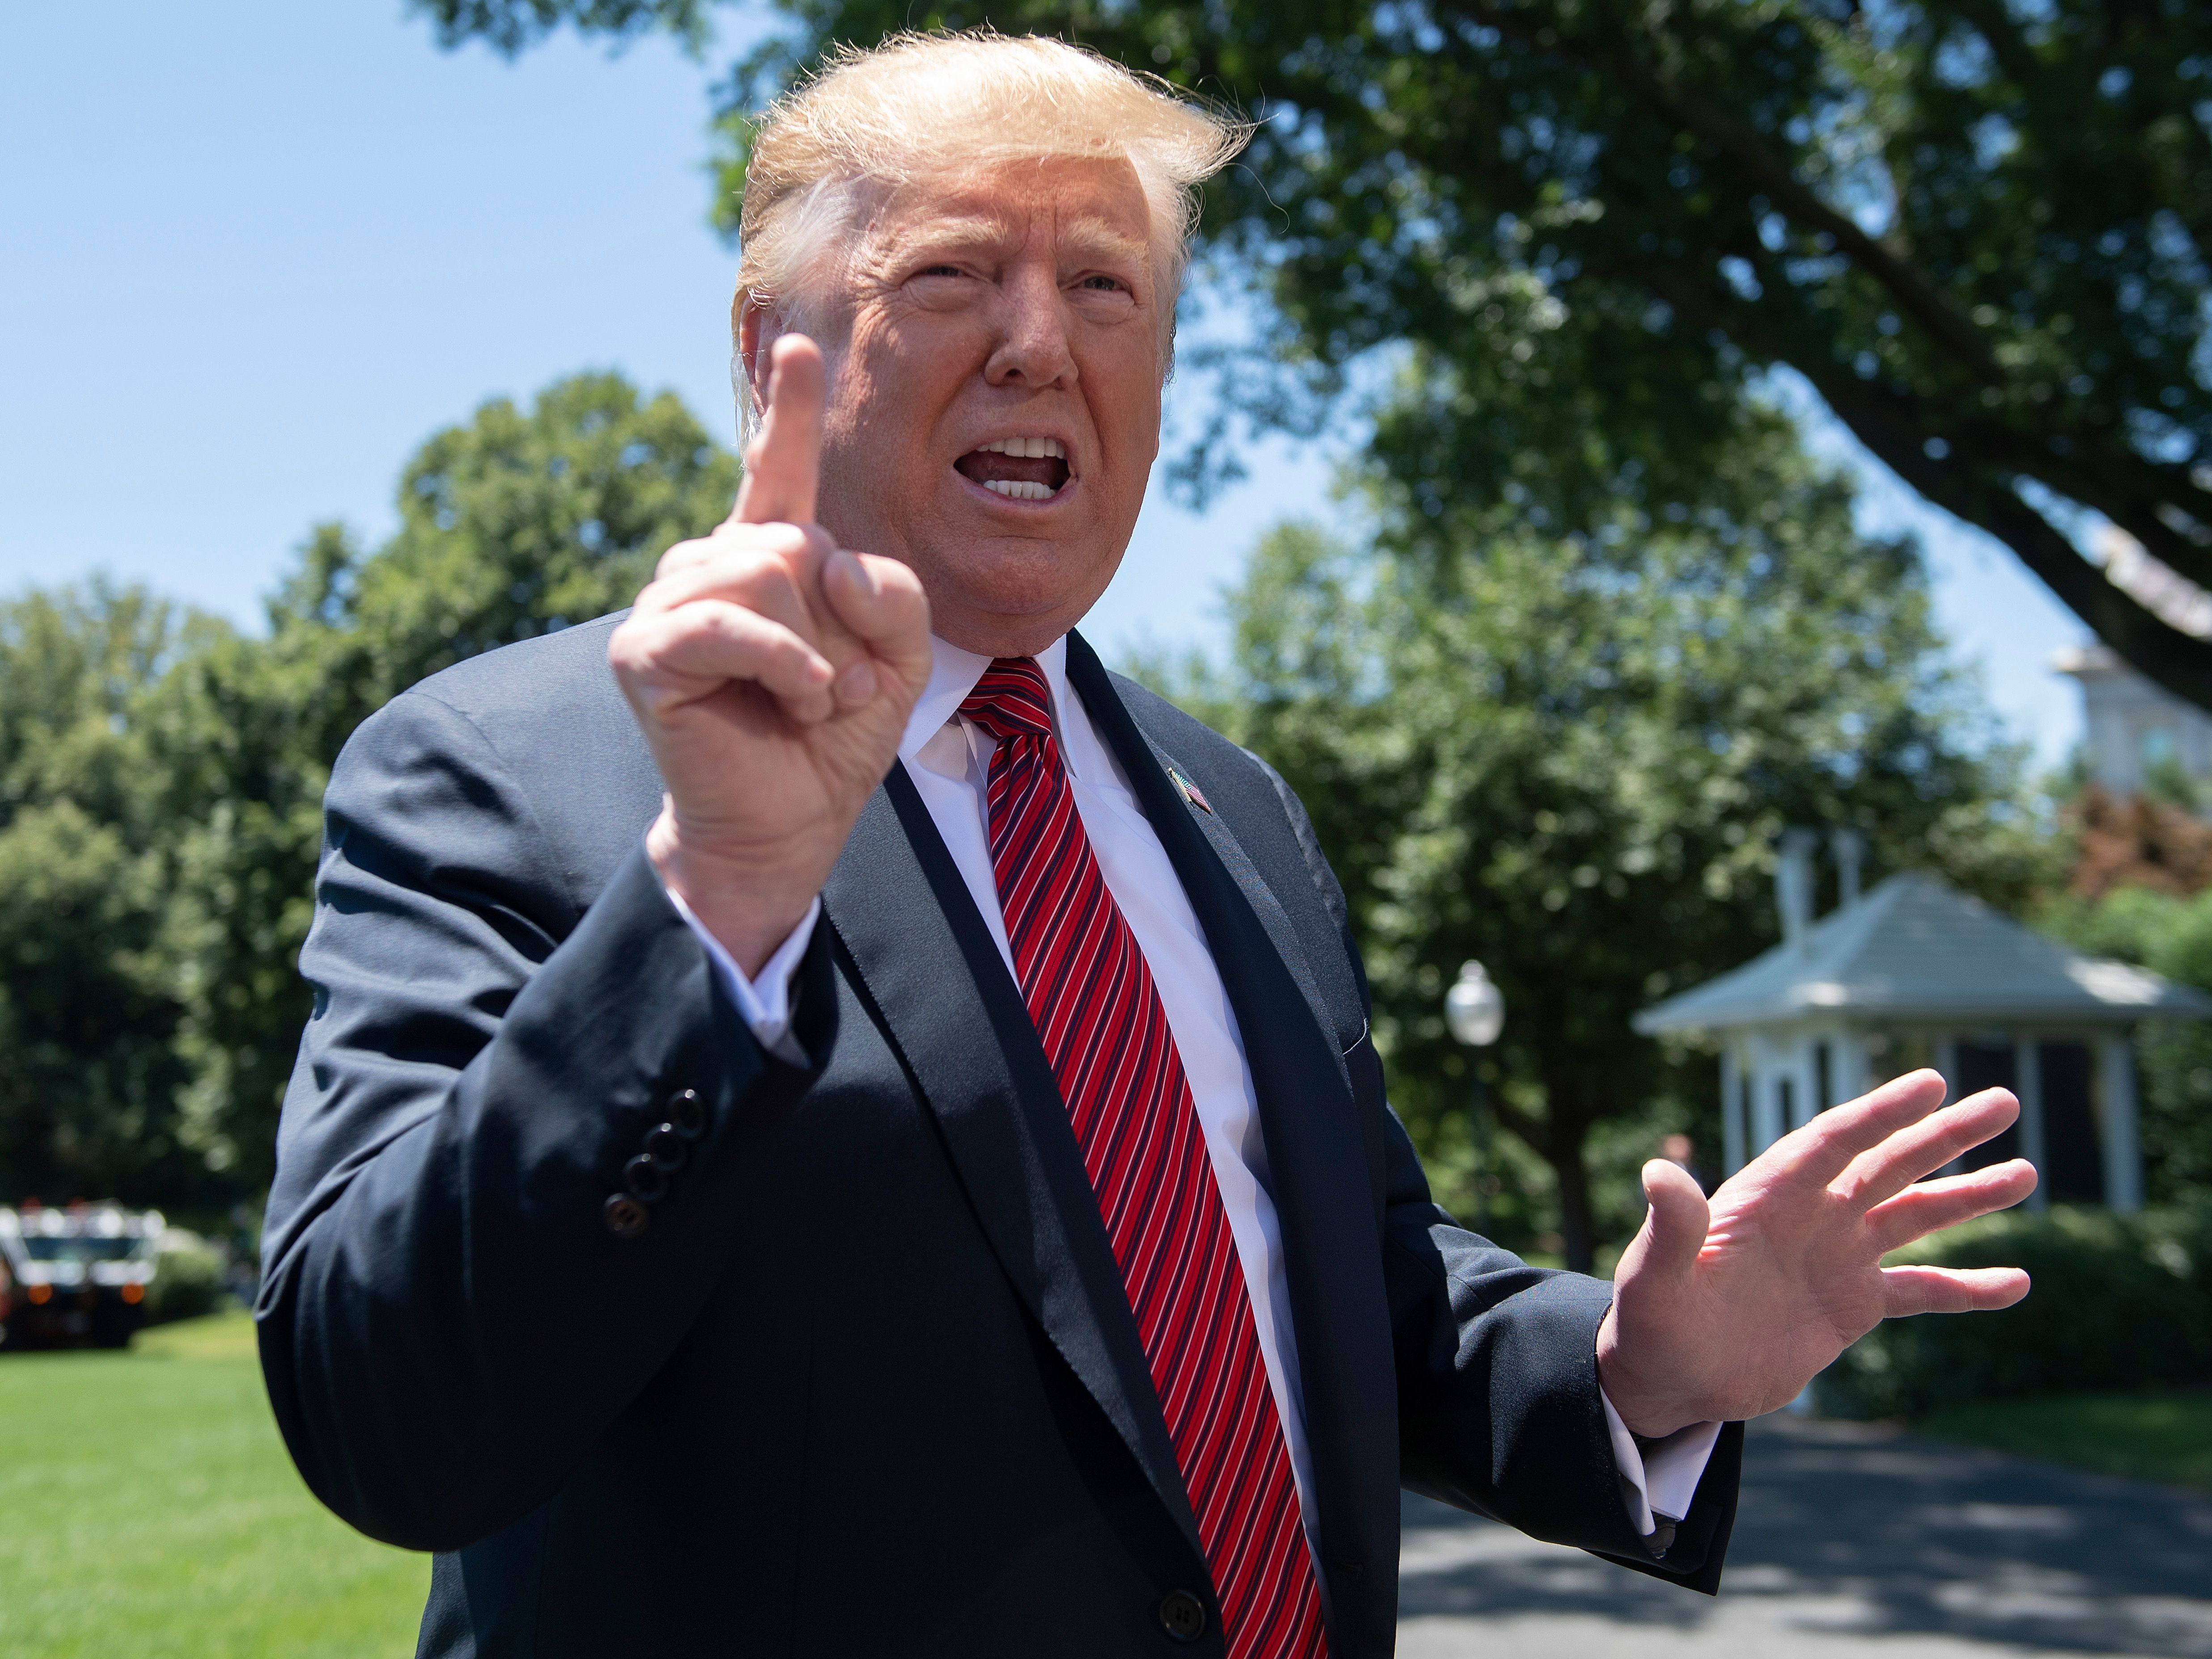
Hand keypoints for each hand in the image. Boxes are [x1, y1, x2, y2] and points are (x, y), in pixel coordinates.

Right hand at [609, 336, 931, 973]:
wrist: (789, 823)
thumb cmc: (833, 738)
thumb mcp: (899, 657)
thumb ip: (892, 591)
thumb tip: (825, 556)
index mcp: (767, 558)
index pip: (778, 472)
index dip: (789, 411)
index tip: (797, 344)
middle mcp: (710, 566)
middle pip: (795, 538)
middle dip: (838, 621)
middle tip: (833, 684)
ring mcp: (668, 604)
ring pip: (766, 572)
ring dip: (814, 651)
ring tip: (810, 698)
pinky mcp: (643, 650)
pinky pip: (729, 623)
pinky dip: (783, 664)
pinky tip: (795, 699)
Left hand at [1596, 1069, 2035, 1436]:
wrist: (1669, 1378)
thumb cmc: (1650, 1323)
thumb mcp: (1653, 1278)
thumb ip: (1669, 1228)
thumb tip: (1657, 1173)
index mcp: (1766, 1197)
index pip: (1831, 1142)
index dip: (1880, 1113)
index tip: (1931, 1084)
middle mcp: (1810, 1216)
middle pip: (1887, 1163)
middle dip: (1944, 1134)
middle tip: (2005, 1100)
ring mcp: (1836, 1257)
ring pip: (1914, 1216)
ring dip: (1968, 1196)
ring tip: (2026, 1173)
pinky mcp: (1852, 1305)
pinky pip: (1922, 1291)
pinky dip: (1968, 1288)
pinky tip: (2018, 1282)